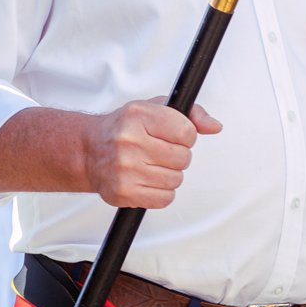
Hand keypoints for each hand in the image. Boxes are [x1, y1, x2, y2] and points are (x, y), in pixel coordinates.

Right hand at [82, 97, 222, 207]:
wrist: (90, 150)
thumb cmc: (125, 128)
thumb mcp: (155, 108)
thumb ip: (191, 114)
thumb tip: (215, 126)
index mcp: (139, 116)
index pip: (187, 132)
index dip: (185, 136)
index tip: (173, 135)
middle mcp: (129, 141)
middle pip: (183, 158)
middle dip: (177, 156)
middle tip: (159, 151)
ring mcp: (125, 169)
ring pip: (176, 180)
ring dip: (169, 174)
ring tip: (150, 164)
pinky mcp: (124, 192)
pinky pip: (164, 198)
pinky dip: (161, 192)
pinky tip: (147, 179)